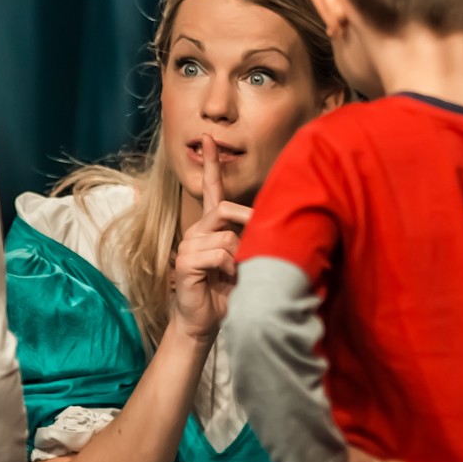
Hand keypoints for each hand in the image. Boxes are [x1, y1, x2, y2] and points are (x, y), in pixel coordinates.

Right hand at [171, 134, 252, 345]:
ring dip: (240, 257)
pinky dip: (229, 268)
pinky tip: (226, 281)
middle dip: (248, 219)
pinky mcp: (185, 262)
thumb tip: (276, 224)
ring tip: (237, 275)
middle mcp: (196, 231)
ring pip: (226, 236)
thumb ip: (252, 241)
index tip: (210, 138)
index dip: (210, 164)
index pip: (210, 189)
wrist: (205, 323)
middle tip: (262, 237)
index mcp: (210, 227)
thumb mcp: (246, 261)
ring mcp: (188, 245)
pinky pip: (218, 254)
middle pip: (224, 208)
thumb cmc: (228, 293)